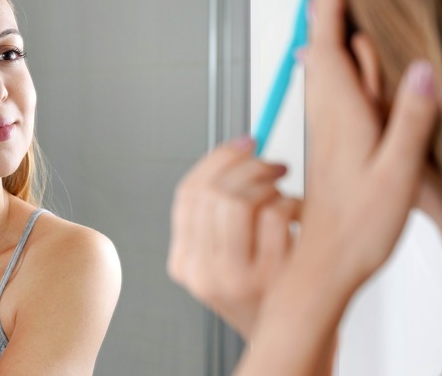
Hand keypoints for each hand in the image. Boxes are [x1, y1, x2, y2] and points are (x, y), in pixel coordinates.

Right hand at [168, 138, 299, 337]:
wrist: (291, 338)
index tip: (243, 144)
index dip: (218, 159)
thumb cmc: (263, 290)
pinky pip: (277, 214)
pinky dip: (294, 204)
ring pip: (242, 200)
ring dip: (271, 186)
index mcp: (184, 263)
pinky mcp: (272, 279)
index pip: (188, 193)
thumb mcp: (223, 257)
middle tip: (272, 165)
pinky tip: (298, 216)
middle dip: (248, 165)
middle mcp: (203, 273)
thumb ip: (218, 214)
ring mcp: (236, 278)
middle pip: (213, 192)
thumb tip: (237, 150)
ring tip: (284, 197)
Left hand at [301, 0, 438, 287]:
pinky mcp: (326, 151)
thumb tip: (418, 68)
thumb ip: (410, 119)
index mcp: (343, 121)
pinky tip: (329, 75)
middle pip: (318, 59)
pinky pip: (324, 101)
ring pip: (318, 79)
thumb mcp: (398, 172)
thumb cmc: (360, 226)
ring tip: (322, 16)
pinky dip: (326, 75)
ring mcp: (324, 138)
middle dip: (320, 21)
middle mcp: (327, 124)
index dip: (327, 17)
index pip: (328, 54)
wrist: (326, 263)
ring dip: (319, 43)